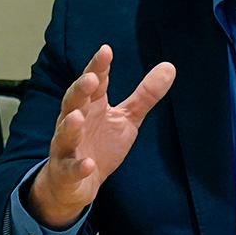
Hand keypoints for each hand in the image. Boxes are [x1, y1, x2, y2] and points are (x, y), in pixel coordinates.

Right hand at [28, 45, 175, 229]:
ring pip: (65, 134)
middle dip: (80, 91)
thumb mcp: (126, 118)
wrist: (75, 184)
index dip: (98, 68)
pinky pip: (71, 169)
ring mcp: (68, 147)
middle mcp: (75, 122)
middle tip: (91, 79)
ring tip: (77, 116)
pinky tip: (88, 164)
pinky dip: (79, 167)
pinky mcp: (66, 172)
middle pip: (73, 102)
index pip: (94, 83)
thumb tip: (170, 67)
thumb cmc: (100, 145)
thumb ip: (144, 95)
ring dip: (70, 126)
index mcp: (91, 107)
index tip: (106, 50)